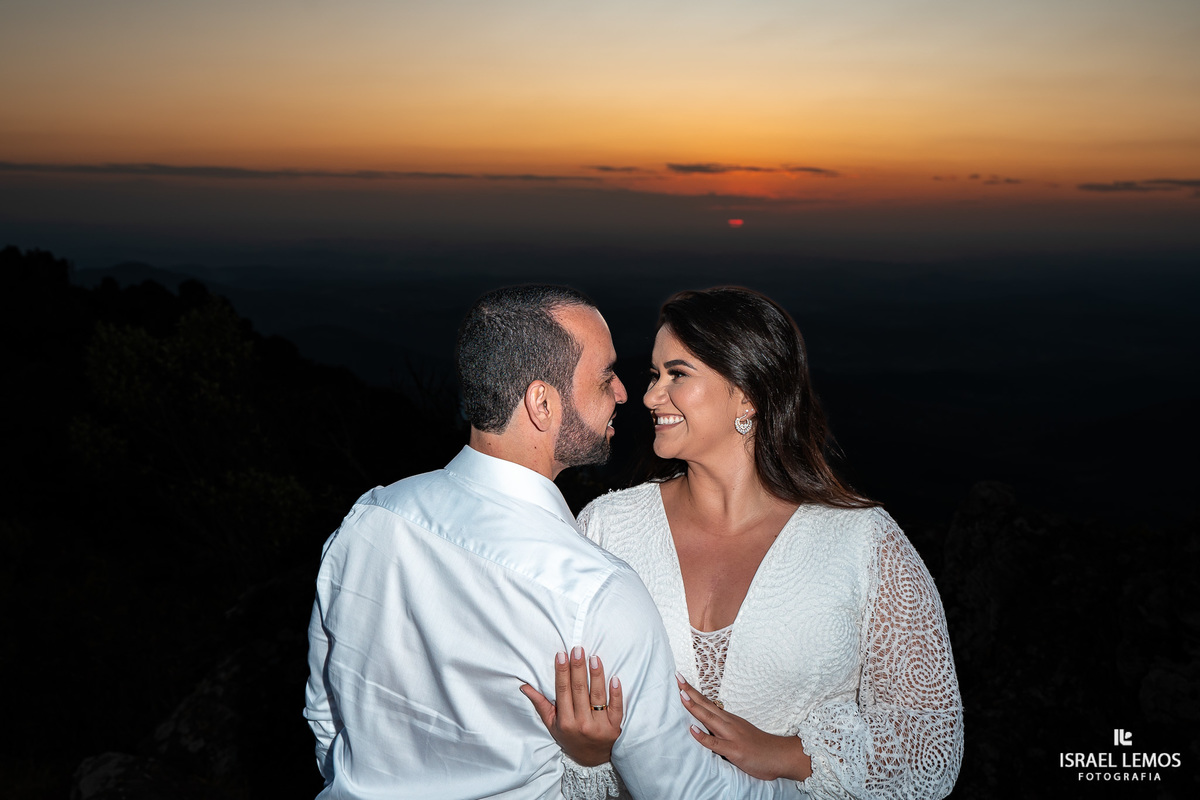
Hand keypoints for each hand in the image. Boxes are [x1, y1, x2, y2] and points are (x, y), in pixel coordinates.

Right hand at [520, 646, 623, 766]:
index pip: (563, 691)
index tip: (561, 654)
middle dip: (578, 669)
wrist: (592, 759)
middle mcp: (582, 723)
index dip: (562, 672)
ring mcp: (599, 726)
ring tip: (594, 658)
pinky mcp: (615, 727)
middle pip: (579, 691)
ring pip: (597, 697)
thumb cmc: (569, 736)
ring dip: (596, 676)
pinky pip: (616, 708)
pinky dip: (616, 693)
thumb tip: (524, 686)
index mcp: (565, 721)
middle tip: (578, 650)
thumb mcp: (552, 724)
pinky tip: (615, 678)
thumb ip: (540, 704)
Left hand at [676, 673, 811, 781]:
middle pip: (706, 705)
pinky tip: (692, 730)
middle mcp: (729, 723)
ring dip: (694, 707)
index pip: (708, 703)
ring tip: (682, 695)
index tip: (682, 680)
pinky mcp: (734, 750)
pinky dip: (702, 736)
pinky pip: (715, 743)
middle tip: (677, 677)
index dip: (694, 692)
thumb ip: (724, 730)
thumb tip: (708, 728)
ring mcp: (732, 736)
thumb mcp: (739, 733)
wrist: (780, 755)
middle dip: (690, 692)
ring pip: (709, 719)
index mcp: (729, 720)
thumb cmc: (760, 747)